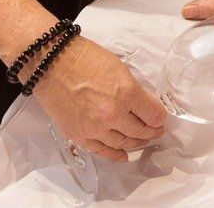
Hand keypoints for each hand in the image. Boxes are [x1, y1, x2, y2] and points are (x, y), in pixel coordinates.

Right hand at [33, 36, 164, 162]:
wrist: (52, 63)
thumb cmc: (86, 58)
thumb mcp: (119, 68)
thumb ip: (132, 89)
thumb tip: (143, 105)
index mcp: (127, 92)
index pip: (152, 114)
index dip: (160, 117)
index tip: (161, 118)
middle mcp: (113, 114)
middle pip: (140, 130)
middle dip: (152, 131)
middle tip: (157, 130)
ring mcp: (95, 128)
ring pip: (123, 143)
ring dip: (136, 143)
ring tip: (143, 140)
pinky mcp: (78, 135)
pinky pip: (101, 150)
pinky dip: (115, 154)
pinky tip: (124, 155)